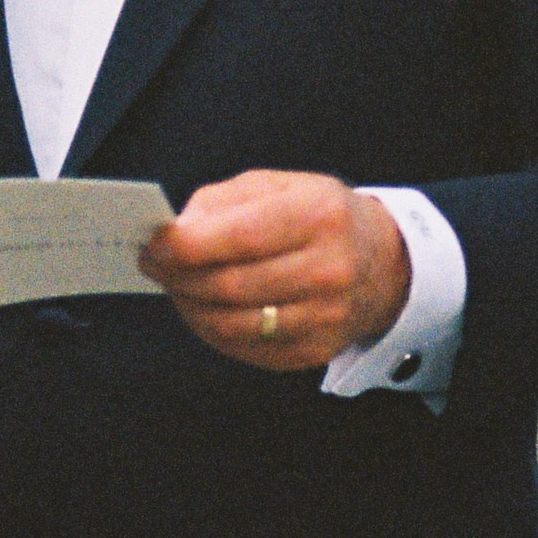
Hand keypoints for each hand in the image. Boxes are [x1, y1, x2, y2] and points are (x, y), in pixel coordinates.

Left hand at [143, 171, 410, 372]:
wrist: (384, 262)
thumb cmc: (320, 217)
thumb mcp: (280, 186)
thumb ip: (222, 202)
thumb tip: (174, 233)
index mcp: (319, 217)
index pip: (240, 237)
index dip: (186, 246)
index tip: (153, 244)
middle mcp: (328, 270)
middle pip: (230, 285)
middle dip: (178, 277)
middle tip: (155, 265)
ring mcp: (325, 317)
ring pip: (231, 324)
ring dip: (189, 306)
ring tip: (177, 286)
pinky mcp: (314, 351)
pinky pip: (244, 347)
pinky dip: (212, 329)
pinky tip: (205, 308)